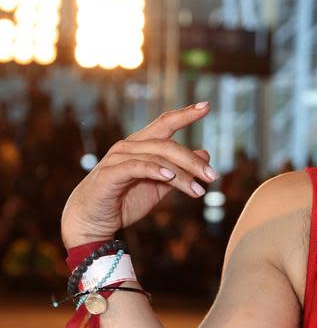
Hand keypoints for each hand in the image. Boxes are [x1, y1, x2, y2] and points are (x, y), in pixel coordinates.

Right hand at [61, 102, 216, 246]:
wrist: (92, 221)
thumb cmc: (124, 201)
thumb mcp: (159, 187)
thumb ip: (180, 171)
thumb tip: (206, 154)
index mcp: (141, 146)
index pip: (165, 123)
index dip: (185, 114)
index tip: (207, 106)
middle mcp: (129, 146)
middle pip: (168, 144)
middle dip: (193, 160)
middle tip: (213, 177)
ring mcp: (118, 158)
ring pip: (157, 157)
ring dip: (182, 175)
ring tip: (200, 191)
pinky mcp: (110, 174)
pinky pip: (136, 167)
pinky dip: (154, 170)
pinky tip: (170, 178)